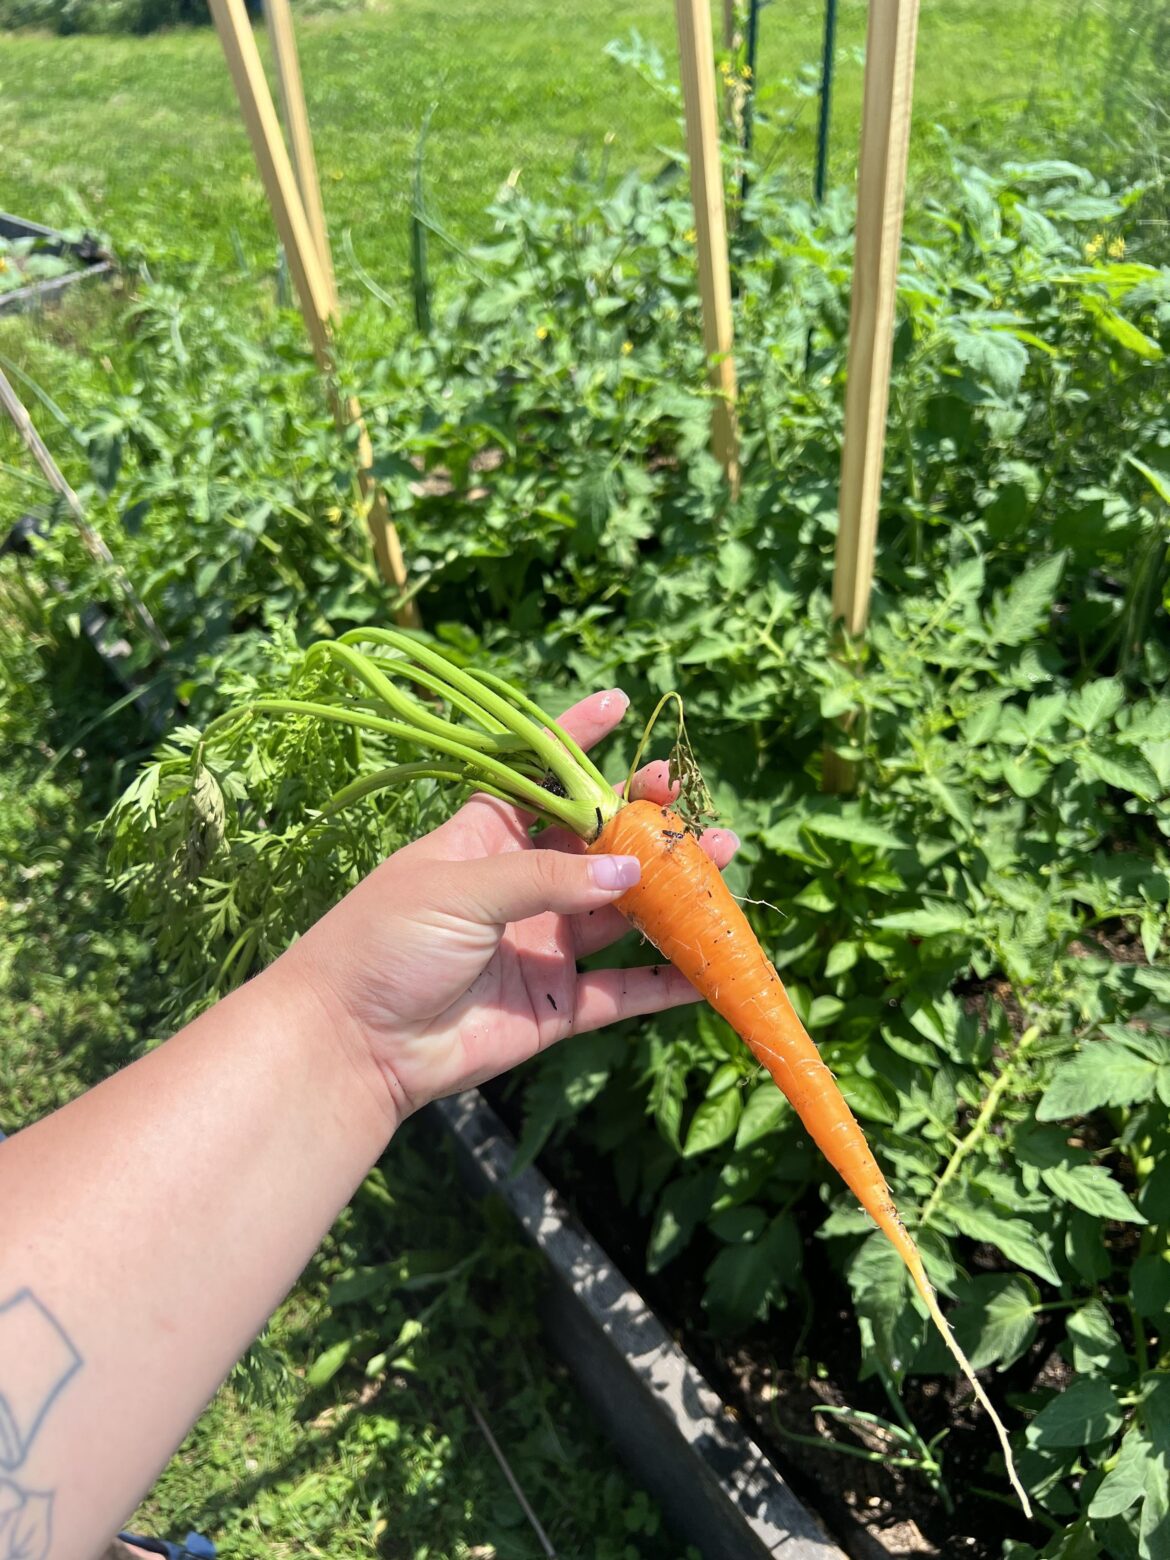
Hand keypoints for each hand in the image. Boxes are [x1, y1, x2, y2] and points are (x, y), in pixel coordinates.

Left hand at [286, 688, 737, 1127]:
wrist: (352, 1044)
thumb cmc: (387, 942)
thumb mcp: (460, 889)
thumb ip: (547, 877)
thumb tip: (629, 867)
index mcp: (485, 839)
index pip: (538, 778)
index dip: (576, 740)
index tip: (620, 705)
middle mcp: (521, 886)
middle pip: (597, 845)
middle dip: (645, 821)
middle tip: (689, 802)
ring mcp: (542, 945)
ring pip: (622, 912)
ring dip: (672, 892)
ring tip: (722, 861)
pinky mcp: (556, 1005)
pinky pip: (622, 990)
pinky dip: (667, 982)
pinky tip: (712, 965)